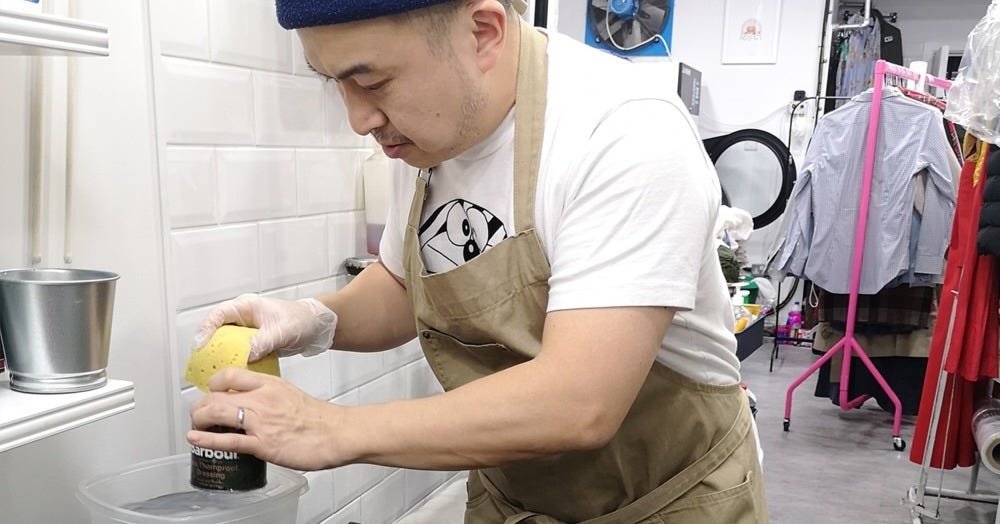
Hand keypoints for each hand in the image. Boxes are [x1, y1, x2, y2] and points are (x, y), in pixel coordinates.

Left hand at [187, 368, 351, 470]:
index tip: (210, 393)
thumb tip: (253, 404)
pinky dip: (207, 440)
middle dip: (200, 406)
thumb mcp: (290, 394)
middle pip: (216, 395)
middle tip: (199, 414)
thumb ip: (269, 396)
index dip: (213, 384)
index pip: (230, 375)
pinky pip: (229, 440)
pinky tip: (195, 439)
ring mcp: (261, 422)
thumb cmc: (319, 418)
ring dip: (199, 420)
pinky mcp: (263, 444)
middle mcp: (262, 399)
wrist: (338, 433)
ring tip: (196, 425)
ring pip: (217, 414)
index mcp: (270, 384)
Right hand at [193, 294, 336, 360]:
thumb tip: (247, 355)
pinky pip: (236, 353)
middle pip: (216, 331)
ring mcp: (246, 332)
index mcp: (246, 306)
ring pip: (225, 344)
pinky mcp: (252, 344)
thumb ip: (264, 341)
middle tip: (202, 364)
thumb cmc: (302, 319)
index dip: (205, 329)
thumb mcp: (282, 330)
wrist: (316, 327)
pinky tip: (231, 375)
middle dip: (208, 347)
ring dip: (219, 357)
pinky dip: (233, 363)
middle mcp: (243, 318)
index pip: (218, 315)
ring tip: (212, 373)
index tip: (200, 345)